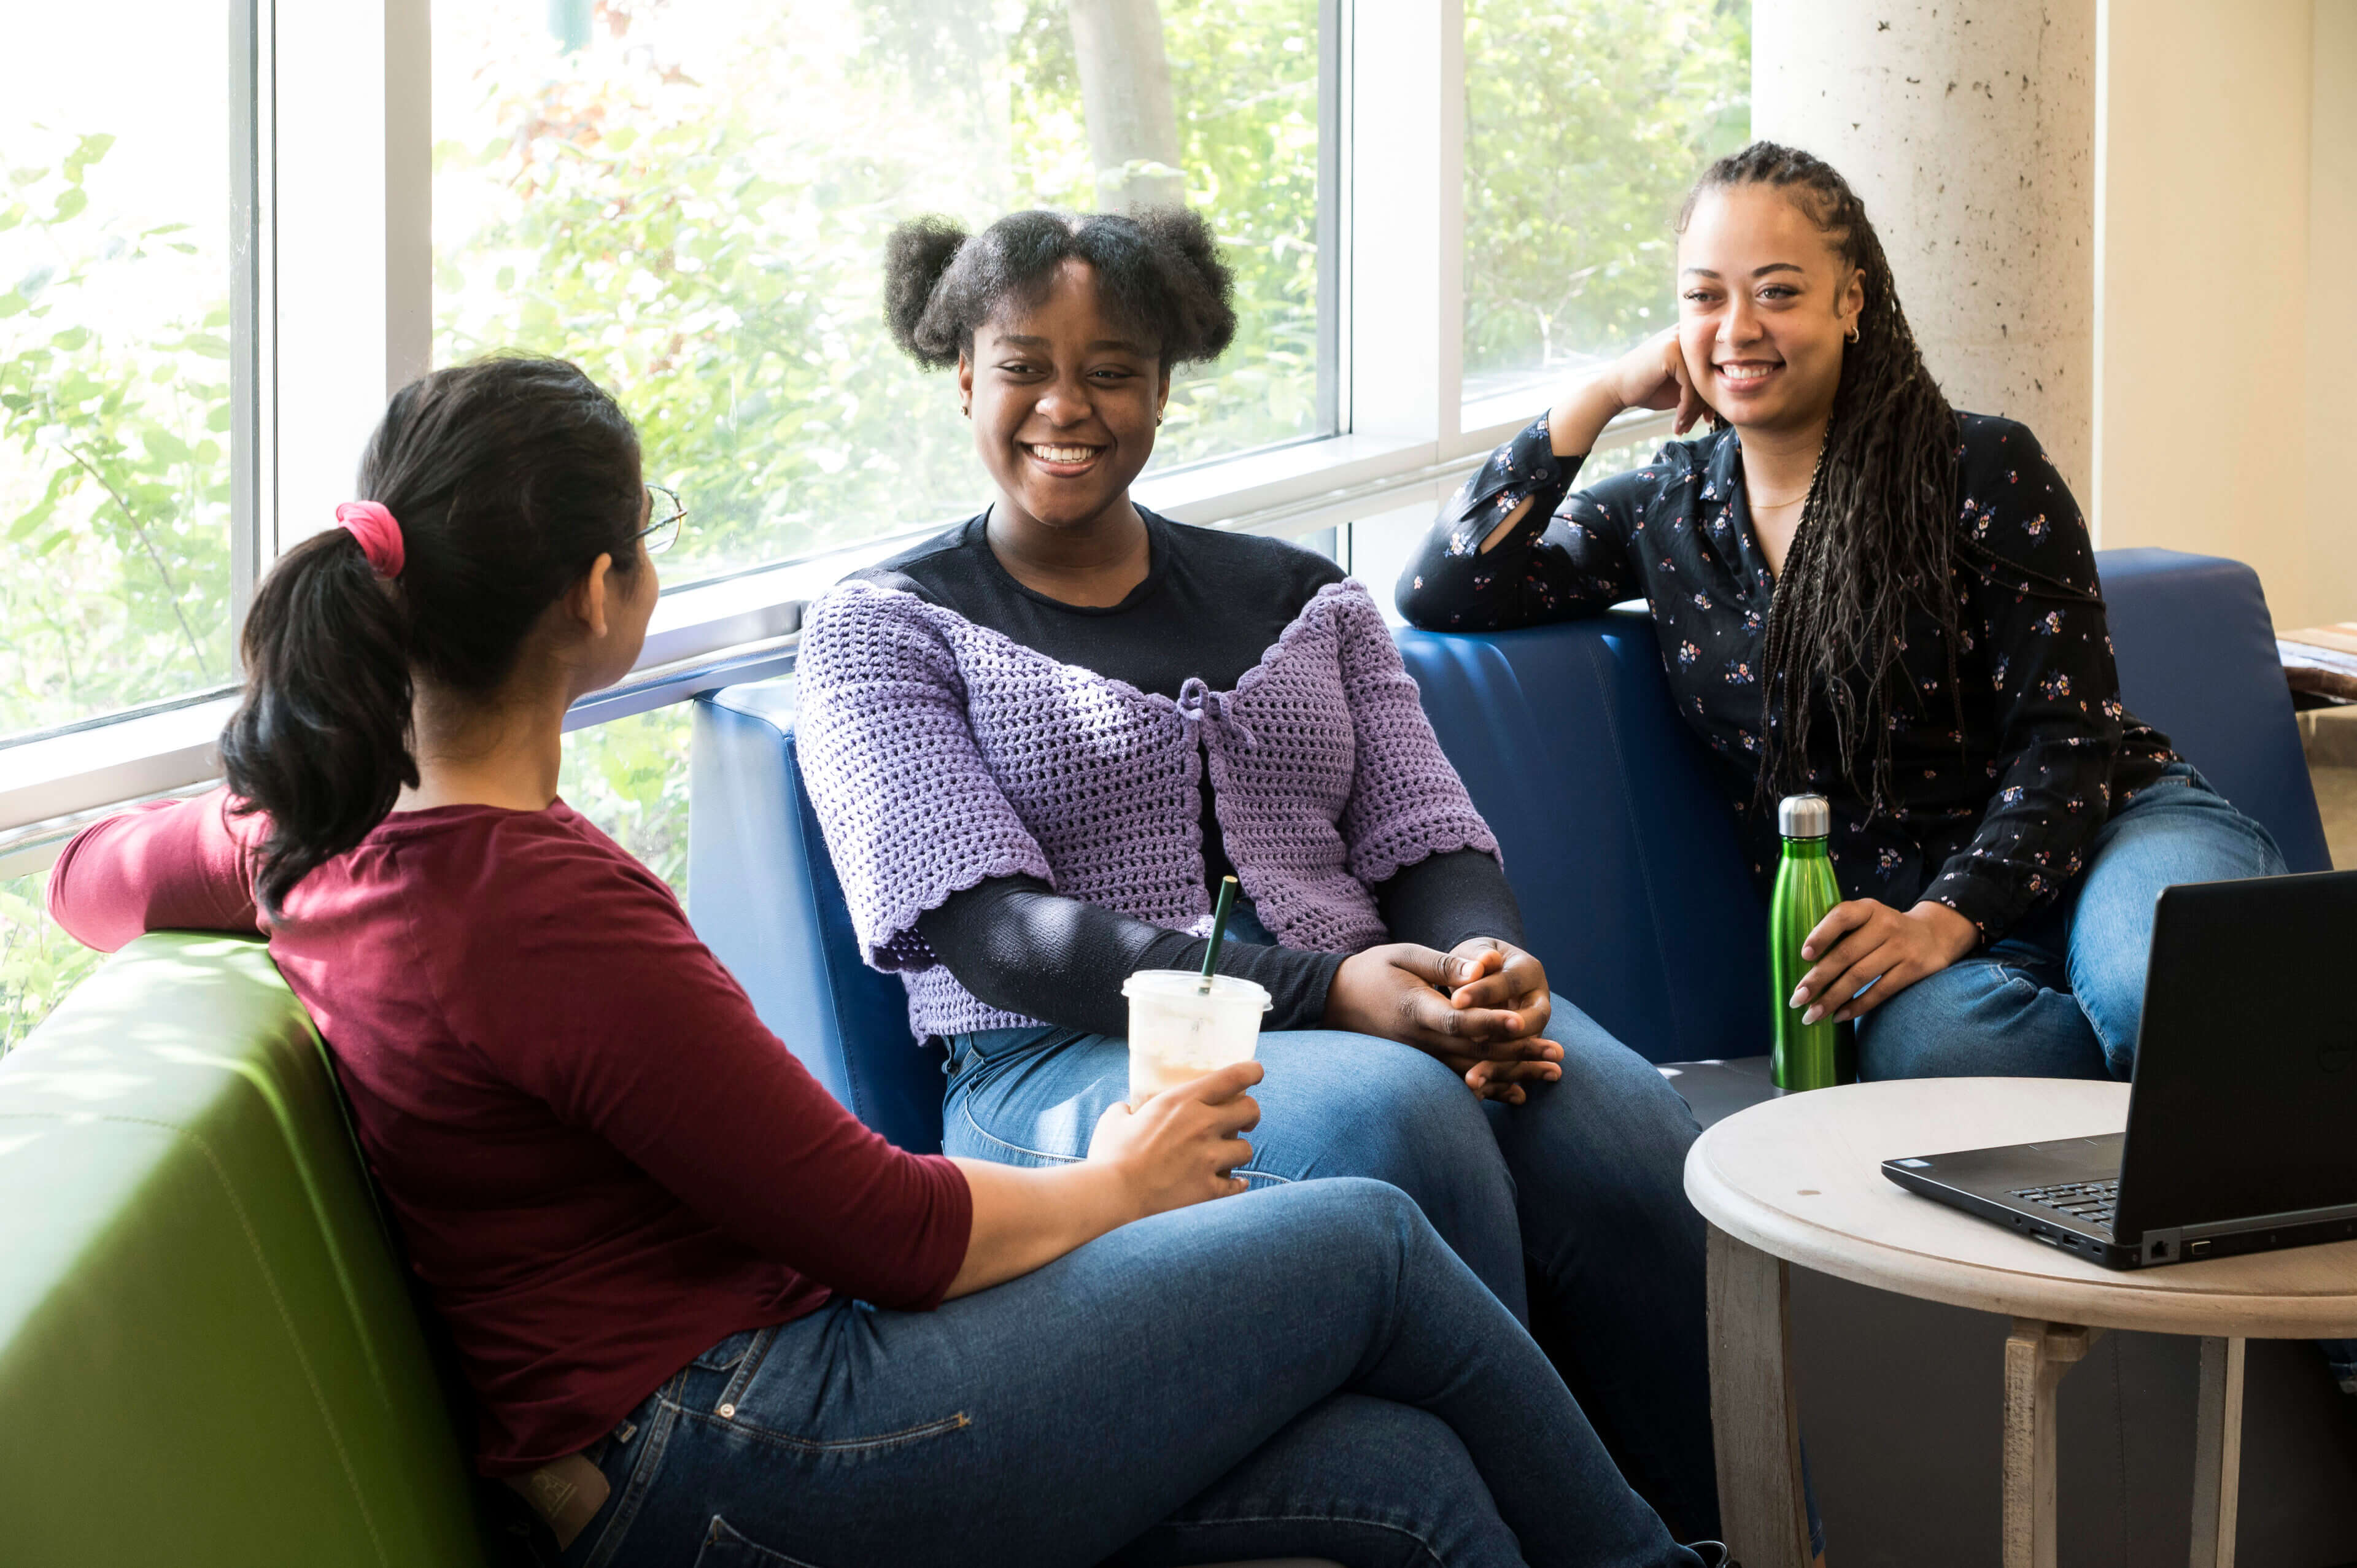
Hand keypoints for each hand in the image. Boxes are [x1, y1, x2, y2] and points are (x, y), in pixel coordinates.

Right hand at [1086, 1059, 1261, 1217]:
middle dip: (1251, 1115)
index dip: (1252, 1071)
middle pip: (1250, 1110)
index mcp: (1183, 1101)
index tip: (1256, 1073)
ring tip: (1226, 1157)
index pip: (1233, 1077)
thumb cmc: (1110, 1156)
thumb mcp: (1114, 1120)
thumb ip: (1125, 1110)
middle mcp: (1203, 1125)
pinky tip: (1235, 1184)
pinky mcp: (1209, 1189)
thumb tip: (1125, 1111)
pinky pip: (1238, 1185)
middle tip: (1244, 1122)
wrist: (1113, 1196)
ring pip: (1247, 1150)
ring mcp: (1209, 1158)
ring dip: (1238, 1152)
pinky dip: (1237, 1185)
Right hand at [1325, 943, 1562, 1101]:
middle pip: (1475, 1051)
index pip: (1458, 1020)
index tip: (1521, 1019)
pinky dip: (1492, 1089)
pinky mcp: (1422, 1067)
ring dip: (1515, 1073)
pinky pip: (1459, 1082)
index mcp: (1415, 1009)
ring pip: (1473, 1070)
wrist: (1334, 1002)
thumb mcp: (1405, 956)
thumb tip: (1483, 968)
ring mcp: (1420, 1059)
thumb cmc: (1372, 972)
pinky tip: (1519, 1094)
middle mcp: (1420, 1041)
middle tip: (1557, 1055)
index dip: (1490, 1021)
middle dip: (1519, 1053)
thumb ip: (1446, 964)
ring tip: (1551, 1074)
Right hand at [1602, 327, 1708, 435]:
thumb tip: (1728, 396)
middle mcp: (1689, 334)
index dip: (1712, 395)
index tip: (1705, 417)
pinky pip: (1691, 386)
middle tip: (1693, 425)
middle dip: (1704, 405)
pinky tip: (1677, 422)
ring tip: (1683, 427)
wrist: (1616, 389)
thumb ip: (1703, 383)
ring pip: (1702, 382)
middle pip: (1711, 375)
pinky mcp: (1672, 352)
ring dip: (1693, 411)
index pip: (1715, 369)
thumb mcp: (1681, 386)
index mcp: (1693, 338)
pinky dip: (1685, 409)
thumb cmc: (1648, 388)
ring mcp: (1680, 340)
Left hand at [1789, 899, 1980, 1024]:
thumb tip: (1803, 964)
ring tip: (1811, 1014)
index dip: (1821, 935)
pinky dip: (1857, 1006)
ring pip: (1860, 976)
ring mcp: (1901, 947)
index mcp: (1867, 909)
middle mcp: (1885, 925)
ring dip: (1832, 998)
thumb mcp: (1867, 919)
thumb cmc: (1885, 930)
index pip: (1842, 916)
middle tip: (1796, 999)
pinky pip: (1880, 991)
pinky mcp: (1913, 969)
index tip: (1804, 955)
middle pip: (1846, 954)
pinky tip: (1839, 1016)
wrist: (1934, 934)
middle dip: (1818, 979)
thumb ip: (1843, 932)